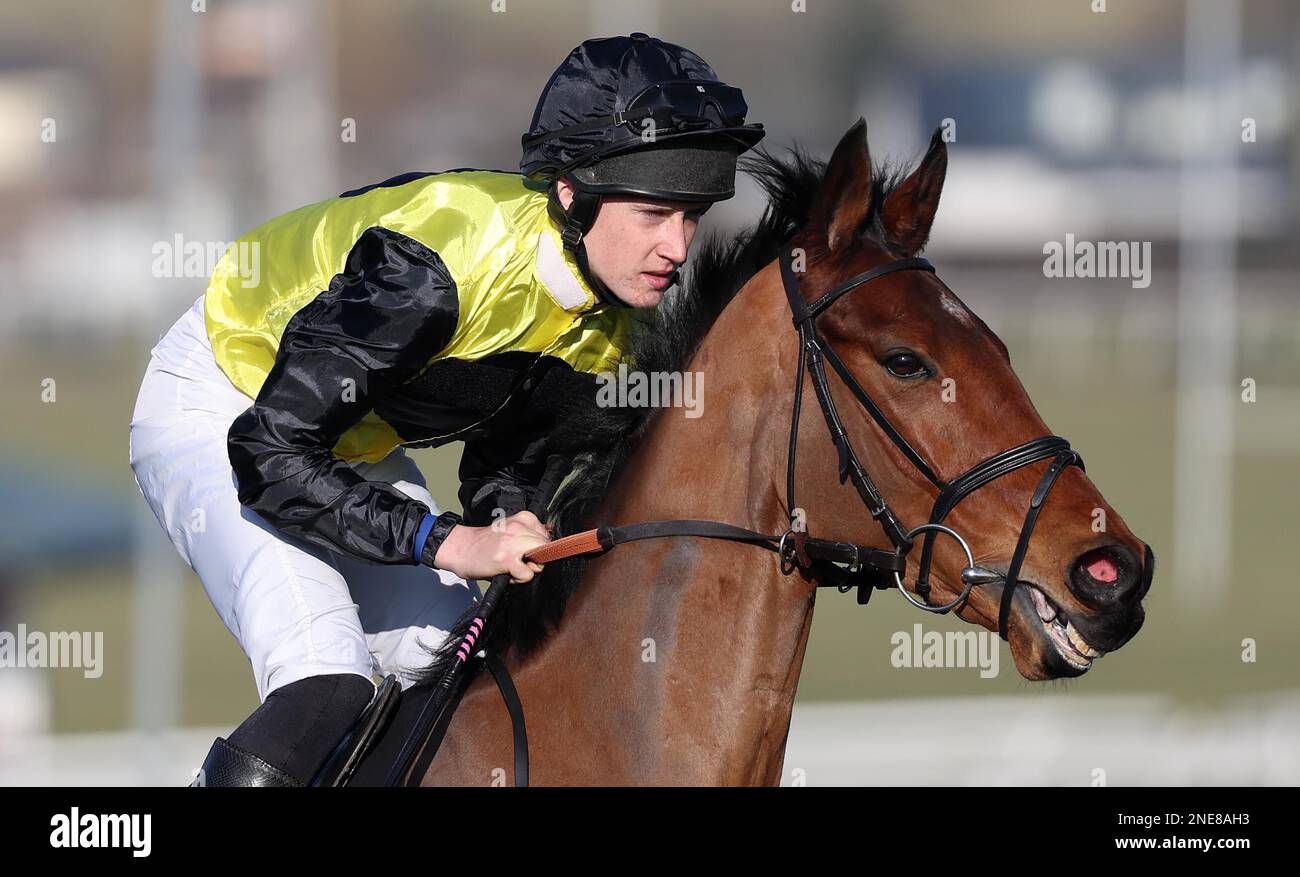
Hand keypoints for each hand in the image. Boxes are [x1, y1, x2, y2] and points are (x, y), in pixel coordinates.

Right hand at [433, 511, 551, 583]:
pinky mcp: (506, 559)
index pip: (548, 537)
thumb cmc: (485, 544)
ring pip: (540, 560)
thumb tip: (552, 546)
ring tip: (512, 567)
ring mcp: (513, 543)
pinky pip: (527, 574)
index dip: (541, 550)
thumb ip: (530, 536)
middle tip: (519, 562)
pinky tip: (506, 573)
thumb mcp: (511, 532)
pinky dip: (518, 579)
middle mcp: (519, 528)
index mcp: (523, 518)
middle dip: (537, 560)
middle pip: (546, 549)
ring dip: (528, 569)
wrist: (460, 548)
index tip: (528, 554)